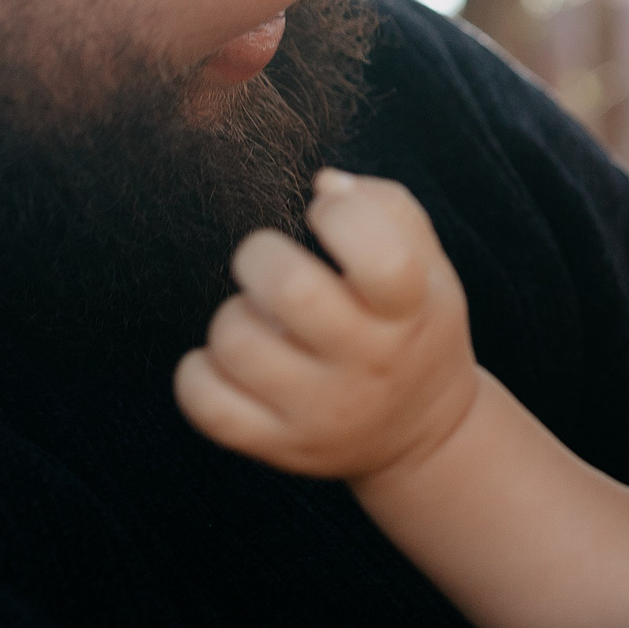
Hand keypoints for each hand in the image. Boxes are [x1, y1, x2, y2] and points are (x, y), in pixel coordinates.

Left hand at [174, 171, 479, 481]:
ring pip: (237, 343)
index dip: (341, 215)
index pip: (383, 258)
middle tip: (269, 262)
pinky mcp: (278, 444)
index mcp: (411, 311)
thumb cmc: (415, 327)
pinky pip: (206, 403)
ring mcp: (321, 410)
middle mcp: (369, 363)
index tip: (327, 215)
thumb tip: (322, 182)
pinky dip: (199, 371)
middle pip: (291, 291)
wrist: (424, 433)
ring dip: (233, 315)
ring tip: (257, 319)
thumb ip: (387, 208)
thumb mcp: (429, 267)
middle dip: (261, 254)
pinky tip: (227, 360)